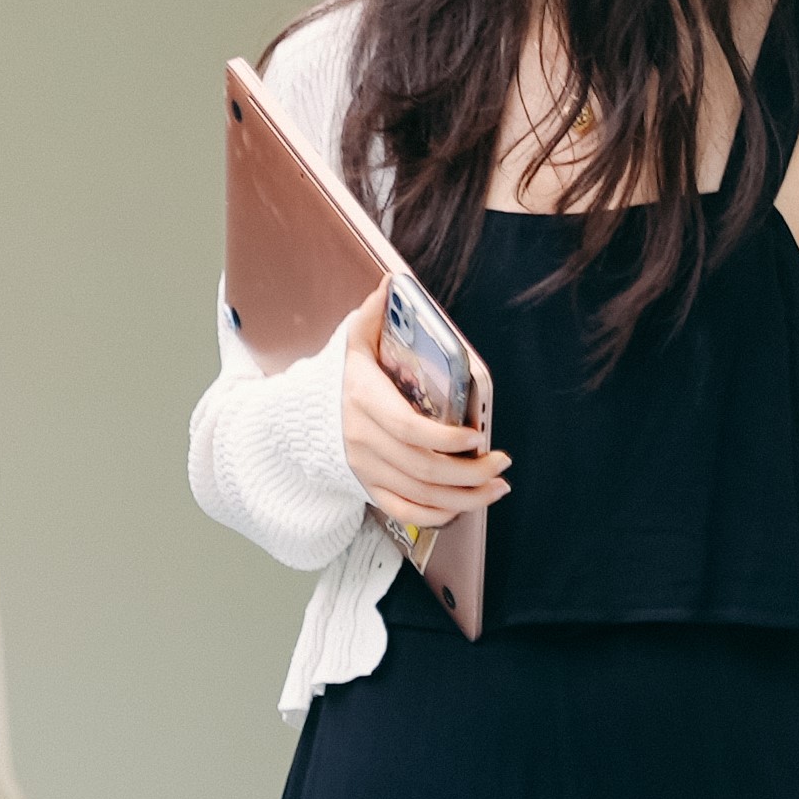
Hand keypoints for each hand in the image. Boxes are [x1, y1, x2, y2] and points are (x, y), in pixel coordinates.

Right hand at [333, 285, 505, 529]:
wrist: (299, 418)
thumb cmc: (337, 377)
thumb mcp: (352, 340)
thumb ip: (374, 314)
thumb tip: (393, 284)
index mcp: (363, 402)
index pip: (407, 428)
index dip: (444, 438)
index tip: (475, 436)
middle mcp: (362, 441)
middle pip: (422, 467)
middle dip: (469, 471)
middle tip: (500, 463)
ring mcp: (364, 468)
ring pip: (419, 494)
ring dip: (464, 497)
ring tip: (496, 487)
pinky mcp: (368, 488)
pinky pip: (404, 512)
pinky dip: (436, 515)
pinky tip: (463, 506)